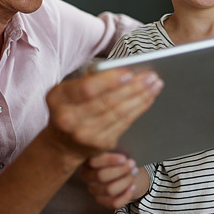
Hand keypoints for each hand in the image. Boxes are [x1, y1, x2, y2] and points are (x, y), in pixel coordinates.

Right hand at [46, 67, 162, 160]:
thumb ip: (90, 78)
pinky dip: (139, 109)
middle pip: (107, 101)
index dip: (110, 81)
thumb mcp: (69, 90)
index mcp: (58, 98)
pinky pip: (124, 123)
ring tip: (154, 84)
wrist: (63, 143)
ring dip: (141, 97)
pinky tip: (148, 98)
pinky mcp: (100, 143)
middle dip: (133, 87)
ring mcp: (85, 134)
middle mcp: (68, 119)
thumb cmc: (70, 107)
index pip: (87, 88)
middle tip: (150, 76)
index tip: (129, 73)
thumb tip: (122, 70)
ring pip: (119, 112)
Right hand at [82, 152, 148, 208]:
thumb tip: (124, 144)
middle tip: (132, 164)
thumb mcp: (117, 149)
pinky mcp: (101, 201)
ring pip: (109, 190)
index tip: (124, 158)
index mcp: (88, 161)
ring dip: (125, 181)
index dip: (109, 160)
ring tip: (134, 173)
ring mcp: (93, 190)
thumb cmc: (119, 157)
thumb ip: (117, 147)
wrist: (124, 170)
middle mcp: (87, 176)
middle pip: (102, 176)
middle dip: (120, 170)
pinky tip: (133, 187)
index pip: (94, 161)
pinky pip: (114, 203)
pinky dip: (126, 195)